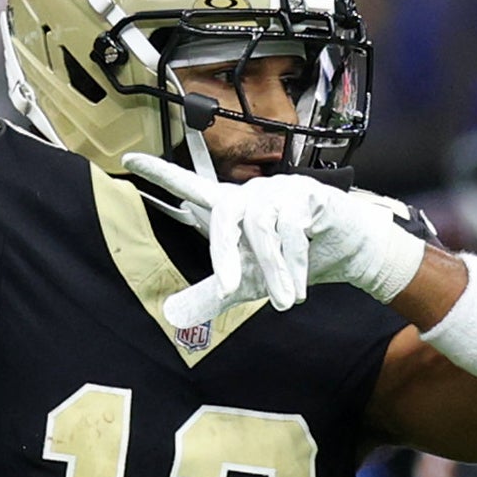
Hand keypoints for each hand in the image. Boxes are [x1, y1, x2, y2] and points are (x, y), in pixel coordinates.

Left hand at [122, 153, 422, 333]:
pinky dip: (296, 262)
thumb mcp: (249, 284)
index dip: (161, 174)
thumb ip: (211, 296)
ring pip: (263, 230)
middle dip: (227, 254)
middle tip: (231, 290)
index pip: (191, 186)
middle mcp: (251, 194)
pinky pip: (293, 229)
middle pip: (224, 211)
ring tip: (284, 302)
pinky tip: (301, 284)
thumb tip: (171, 316)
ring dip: (274, 272)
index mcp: (231, 210)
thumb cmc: (292, 263)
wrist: (348, 255)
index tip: (129, 160)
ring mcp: (279, 191)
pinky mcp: (308, 194)